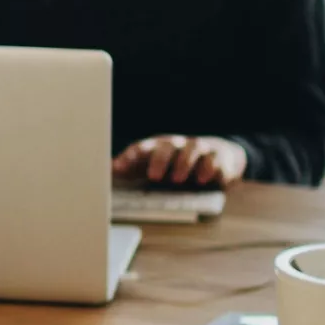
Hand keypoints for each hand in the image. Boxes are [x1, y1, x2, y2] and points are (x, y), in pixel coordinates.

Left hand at [112, 135, 246, 187]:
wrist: (217, 157)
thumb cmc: (177, 164)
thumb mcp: (152, 165)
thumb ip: (130, 168)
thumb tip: (105, 170)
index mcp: (157, 147)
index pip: (141, 148)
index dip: (129, 157)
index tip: (117, 168)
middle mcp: (177, 145)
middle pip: (167, 146)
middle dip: (159, 160)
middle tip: (154, 176)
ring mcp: (199, 149)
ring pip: (192, 148)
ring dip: (184, 163)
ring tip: (178, 179)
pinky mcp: (218, 157)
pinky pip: (215, 159)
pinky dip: (210, 169)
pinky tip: (204, 180)